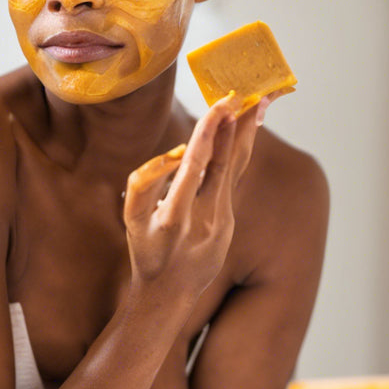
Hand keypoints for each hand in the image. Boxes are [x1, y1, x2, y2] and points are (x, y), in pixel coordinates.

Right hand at [123, 93, 263, 297]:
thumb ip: (145, 180)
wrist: (168, 294)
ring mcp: (223, 224)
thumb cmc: (144, 251)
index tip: (221, 104)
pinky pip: (233, 182)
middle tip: (248, 93)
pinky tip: (243, 133)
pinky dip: (238, 155)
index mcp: (175, 218)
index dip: (211, 132)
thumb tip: (176, 153)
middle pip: (227, 164)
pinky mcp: (230, 224)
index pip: (196, 165)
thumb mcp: (130, 217)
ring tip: (257, 105)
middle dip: (237, 126)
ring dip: (245, 135)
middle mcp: (206, 220)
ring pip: (236, 170)